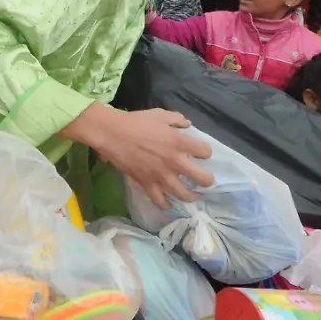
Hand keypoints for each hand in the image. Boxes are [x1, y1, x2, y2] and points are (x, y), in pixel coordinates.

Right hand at [63, 103, 213, 209]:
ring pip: (184, 195)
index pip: (205, 152)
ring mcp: (161, 176)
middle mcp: (175, 162)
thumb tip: (187, 125)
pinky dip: (166, 205)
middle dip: (207, 181)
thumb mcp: (160, 115)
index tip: (201, 153)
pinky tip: (169, 203)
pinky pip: (160, 201)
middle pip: (203, 179)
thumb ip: (177, 120)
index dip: (205, 152)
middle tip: (205, 180)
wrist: (113, 134)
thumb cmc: (136, 122)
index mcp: (179, 143)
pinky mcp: (147, 184)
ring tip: (193, 194)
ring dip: (191, 196)